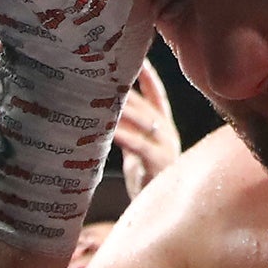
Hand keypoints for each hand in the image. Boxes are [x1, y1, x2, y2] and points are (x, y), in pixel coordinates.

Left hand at [114, 61, 180, 198]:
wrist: (162, 212)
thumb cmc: (147, 178)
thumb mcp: (140, 149)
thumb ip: (129, 130)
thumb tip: (103, 110)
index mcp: (164, 126)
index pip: (156, 94)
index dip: (146, 74)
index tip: (132, 54)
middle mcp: (167, 132)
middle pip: (146, 103)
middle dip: (126, 86)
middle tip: (105, 70)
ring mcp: (165, 146)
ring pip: (143, 120)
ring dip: (122, 106)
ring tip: (101, 93)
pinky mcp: (158, 163)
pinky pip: (138, 144)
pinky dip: (122, 135)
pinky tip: (107, 128)